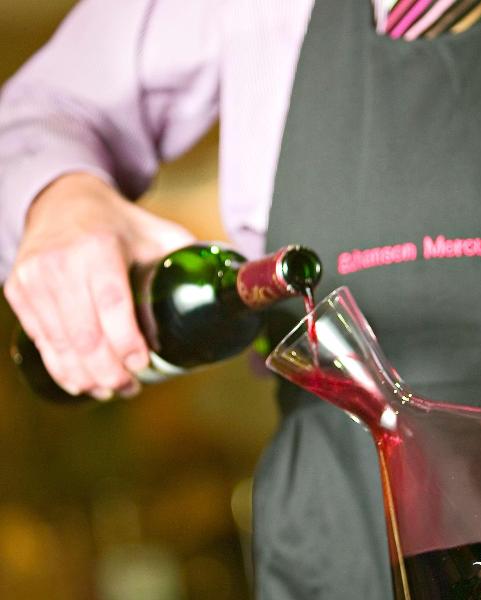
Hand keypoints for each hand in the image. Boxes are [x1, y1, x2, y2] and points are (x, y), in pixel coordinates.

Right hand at [3, 173, 193, 399]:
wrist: (60, 203)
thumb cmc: (119, 224)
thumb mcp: (157, 232)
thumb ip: (190, 257)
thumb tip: (234, 283)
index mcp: (99, 246)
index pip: (112, 302)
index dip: (126, 340)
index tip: (143, 364)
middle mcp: (60, 262)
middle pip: (85, 333)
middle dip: (110, 370)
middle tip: (132, 387)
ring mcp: (33, 279)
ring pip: (61, 343)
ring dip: (87, 376)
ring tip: (113, 390)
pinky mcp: (18, 292)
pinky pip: (41, 340)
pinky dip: (63, 368)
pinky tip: (83, 382)